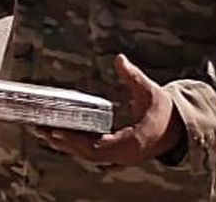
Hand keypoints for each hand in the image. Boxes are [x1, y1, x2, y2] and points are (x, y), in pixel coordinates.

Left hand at [32, 55, 183, 165]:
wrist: (175, 128)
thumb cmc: (163, 110)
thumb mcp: (150, 91)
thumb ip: (134, 76)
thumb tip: (120, 59)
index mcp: (132, 142)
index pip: (99, 147)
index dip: (77, 141)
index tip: (58, 133)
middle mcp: (123, 154)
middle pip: (87, 153)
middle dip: (63, 142)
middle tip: (40, 128)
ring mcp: (119, 156)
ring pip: (86, 154)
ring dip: (64, 144)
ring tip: (41, 131)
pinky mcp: (115, 153)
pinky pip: (91, 152)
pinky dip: (74, 145)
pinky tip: (58, 135)